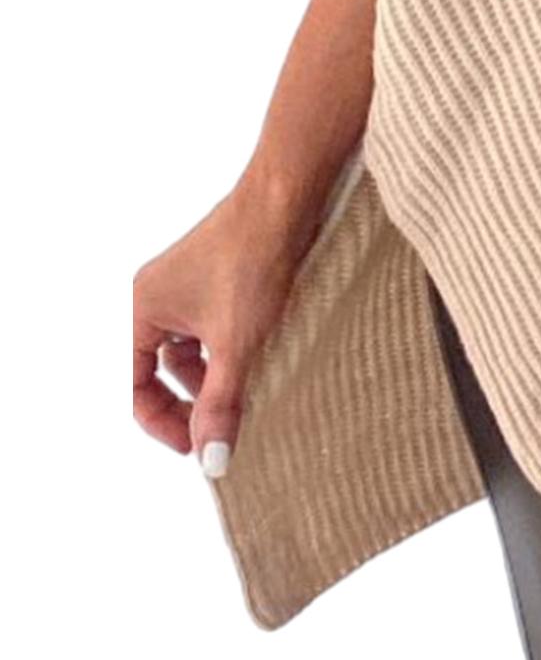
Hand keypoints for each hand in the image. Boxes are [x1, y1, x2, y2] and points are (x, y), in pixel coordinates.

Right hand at [131, 173, 316, 477]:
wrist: (287, 198)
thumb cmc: (254, 260)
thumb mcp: (237, 342)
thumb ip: (221, 403)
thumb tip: (211, 461)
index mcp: (143, 309)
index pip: (135, 385)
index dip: (163, 423)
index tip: (198, 448)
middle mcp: (158, 295)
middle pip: (159, 370)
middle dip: (189, 401)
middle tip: (223, 428)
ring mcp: (188, 284)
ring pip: (190, 349)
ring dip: (212, 377)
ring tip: (247, 395)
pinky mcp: (219, 276)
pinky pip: (211, 328)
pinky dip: (229, 351)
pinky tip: (261, 361)